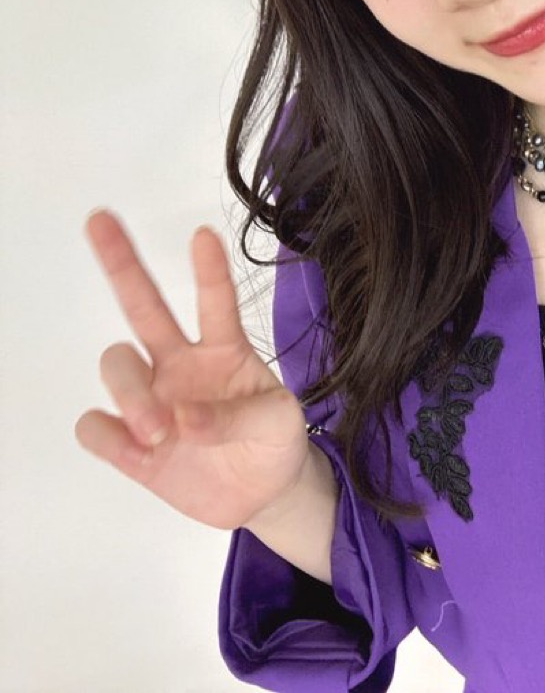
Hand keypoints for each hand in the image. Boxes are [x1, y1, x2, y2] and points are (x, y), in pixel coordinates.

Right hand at [75, 210, 310, 530]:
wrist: (262, 493)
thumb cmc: (274, 439)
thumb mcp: (281, 422)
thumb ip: (239, 416)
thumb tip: (184, 421)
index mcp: (225, 349)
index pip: (216, 301)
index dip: (210, 270)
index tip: (203, 235)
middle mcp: (181, 363)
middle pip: (142, 305)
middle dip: (121, 260)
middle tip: (98, 220)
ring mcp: (153, 399)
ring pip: (116, 363)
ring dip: (130, 392)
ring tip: (159, 430)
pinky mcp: (131, 443)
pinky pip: (96, 426)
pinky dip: (107, 433)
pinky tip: (135, 447)